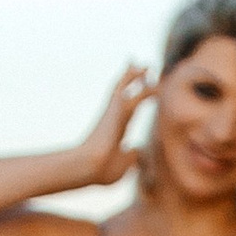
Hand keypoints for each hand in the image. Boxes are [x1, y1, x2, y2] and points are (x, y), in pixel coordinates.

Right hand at [76, 65, 154, 188]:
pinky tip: (141, 68)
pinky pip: (126, 89)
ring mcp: (114, 113)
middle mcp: (115, 118)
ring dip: (134, 75)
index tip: (145, 92)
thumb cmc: (103, 171)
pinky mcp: (115, 109)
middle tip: (145, 70)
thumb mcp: (123, 164)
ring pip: (125, 88)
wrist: (90, 166)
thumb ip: (131, 156)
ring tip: (143, 64)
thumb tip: (137, 150)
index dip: (138, 100)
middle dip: (136, 83)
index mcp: (118, 131)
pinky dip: (133, 78)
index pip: (130, 111)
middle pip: (127, 95)